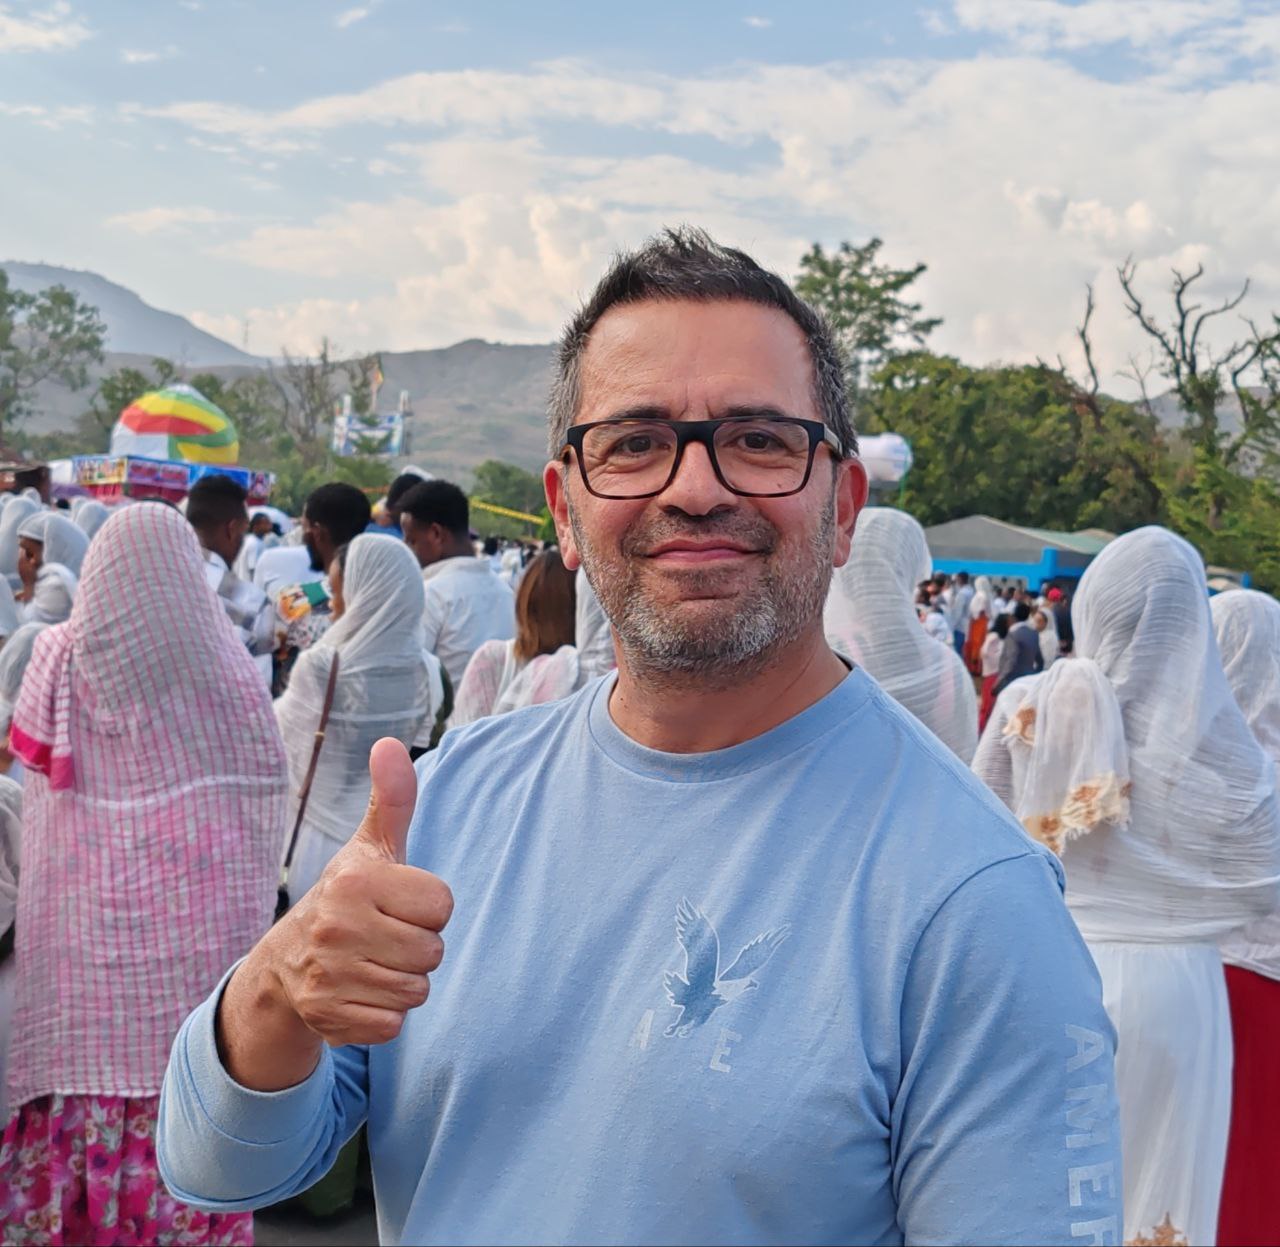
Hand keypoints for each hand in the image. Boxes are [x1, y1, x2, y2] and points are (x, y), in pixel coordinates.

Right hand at [257, 737, 452, 1048]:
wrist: (285, 963)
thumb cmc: (350, 896)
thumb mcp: (371, 846)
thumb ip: (393, 798)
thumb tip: (389, 744)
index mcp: (356, 881)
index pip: (442, 905)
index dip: (429, 907)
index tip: (400, 903)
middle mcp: (337, 926)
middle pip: (433, 951)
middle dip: (418, 947)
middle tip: (385, 936)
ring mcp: (329, 975)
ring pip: (416, 991)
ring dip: (403, 981)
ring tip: (372, 962)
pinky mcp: (328, 1019)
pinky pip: (393, 1025)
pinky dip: (383, 1014)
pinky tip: (360, 992)